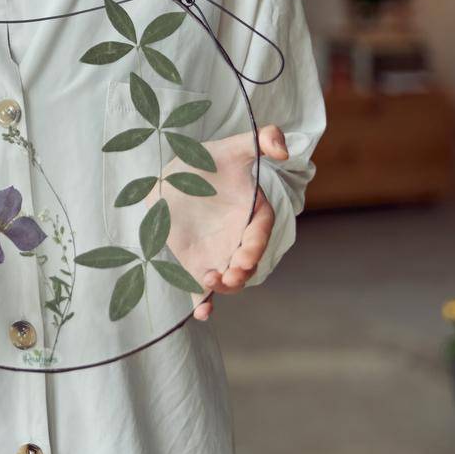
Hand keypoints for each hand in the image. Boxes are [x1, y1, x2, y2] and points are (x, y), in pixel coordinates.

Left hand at [149, 124, 288, 320]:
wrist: (172, 176)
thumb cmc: (207, 161)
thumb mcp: (230, 146)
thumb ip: (258, 141)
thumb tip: (282, 149)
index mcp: (252, 213)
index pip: (259, 233)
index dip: (253, 247)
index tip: (242, 257)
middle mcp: (239, 237)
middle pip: (247, 263)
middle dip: (240, 273)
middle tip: (228, 274)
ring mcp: (219, 252)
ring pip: (229, 279)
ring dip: (224, 287)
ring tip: (209, 282)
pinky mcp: (196, 262)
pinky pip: (202, 288)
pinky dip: (203, 302)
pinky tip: (200, 312)